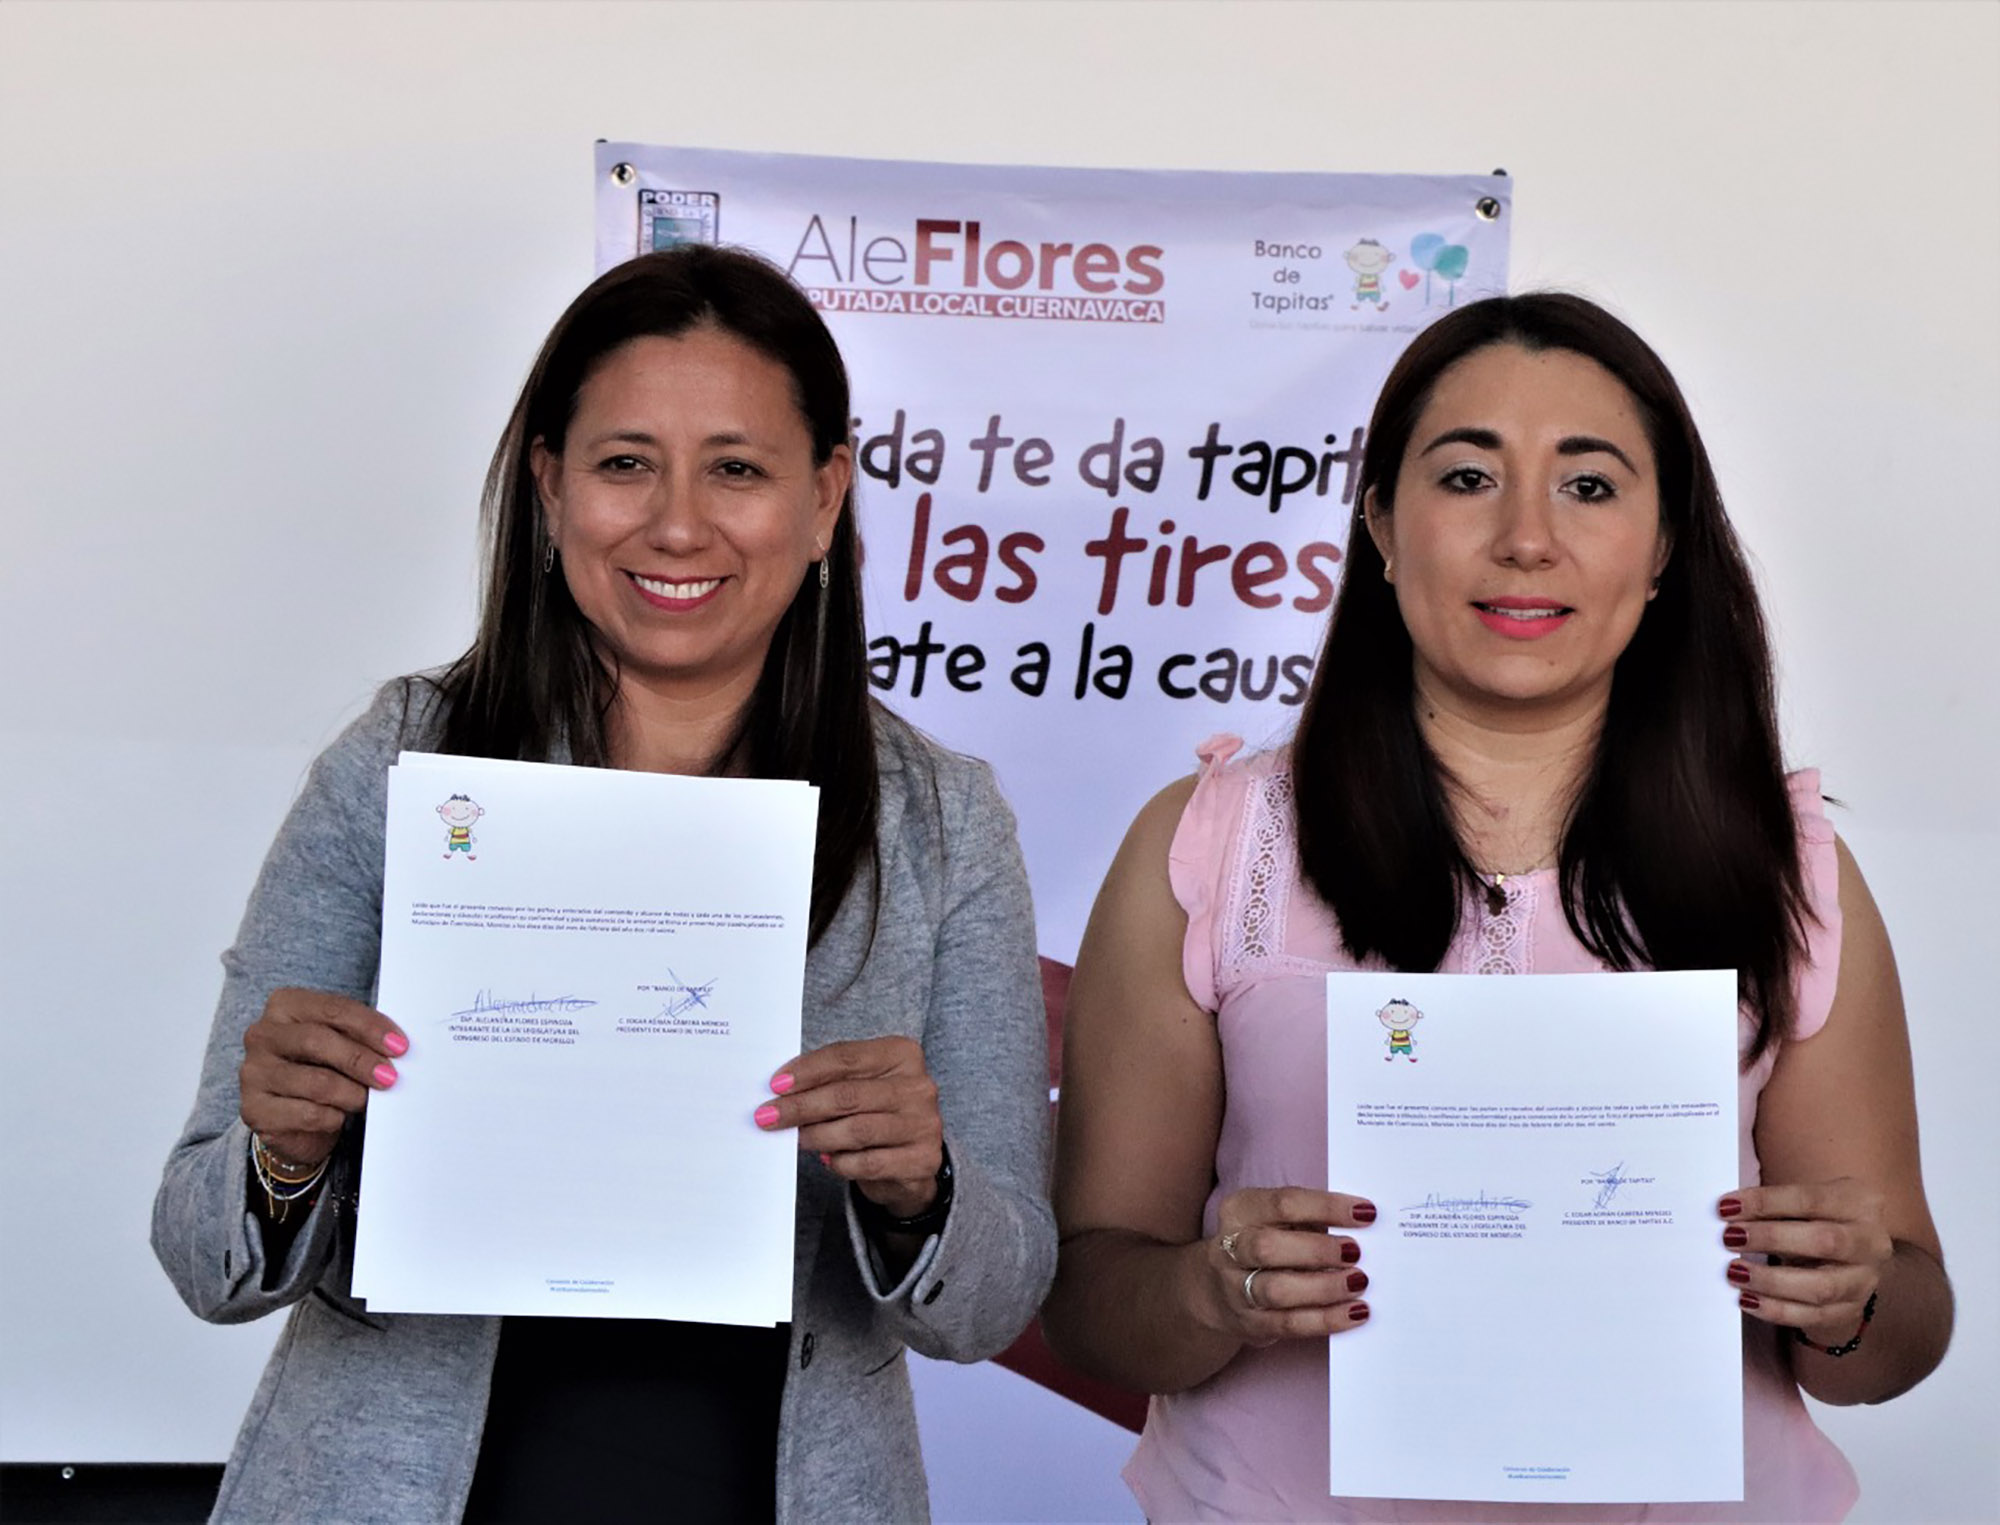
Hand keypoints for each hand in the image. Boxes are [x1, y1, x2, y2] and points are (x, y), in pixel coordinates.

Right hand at [239, 987, 406, 1169]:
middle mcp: (262, 1034)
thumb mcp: (342, 1044)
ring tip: (364, 1099)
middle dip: (360, 1059)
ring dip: (351, 1093)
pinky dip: (333, 1117)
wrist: (294, 1118)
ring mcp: (252, 1072)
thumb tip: (395, 1047)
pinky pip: (306, 1113)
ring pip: (314, 1081)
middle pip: (317, 1041)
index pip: (333, 1009)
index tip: (399, 1045)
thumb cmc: (322, 1069)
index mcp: (285, 1005)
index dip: (370, 1027)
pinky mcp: (253, 1109)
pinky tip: (339, 1116)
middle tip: (389, 1076)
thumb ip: (360, 1037)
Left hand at [755, 1037, 942, 1217]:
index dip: (807, 1071)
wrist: (912, 1159)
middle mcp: (918, 1087)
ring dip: (817, 1136)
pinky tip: (828, 1158)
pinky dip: (839, 1162)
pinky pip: (867, 1163)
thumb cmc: (877, 1113)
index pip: (846, 1058)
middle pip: (848, 1095)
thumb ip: (831, 1081)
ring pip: (856, 1130)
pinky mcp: (921, 1160)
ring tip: (797, 1139)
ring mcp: (924, 1124)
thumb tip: (782, 1091)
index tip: (775, 1085)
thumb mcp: (860, 1084)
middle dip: (801, 1106)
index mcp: (903, 1055)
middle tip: (769, 1116)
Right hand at [1198, 1187, 1374, 1345]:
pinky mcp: (1251, 1324)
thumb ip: (1310, 1218)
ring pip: (1277, 1290)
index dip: (1326, 1207)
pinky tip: (1355, 1313)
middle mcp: (1229, 1249)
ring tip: (1359, 1282)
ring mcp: (1235, 1289)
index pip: (1283, 1203)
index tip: (1365, 1212)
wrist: (1215, 1290)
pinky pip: (1289, 1324)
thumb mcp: (1275, 1221)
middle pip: (1268, 1248)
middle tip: (1356, 1252)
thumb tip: (1363, 1223)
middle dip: (1317, 1250)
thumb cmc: (1262, 1245)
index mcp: (1239, 1210)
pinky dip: (1326, 1319)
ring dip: (1324, 1287)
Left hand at [1720, 1179, 1892, 1346]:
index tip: (1727, 1206)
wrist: (1859, 1246)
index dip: (1766, 1203)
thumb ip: (1776, 1204)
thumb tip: (1728, 1213)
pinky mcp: (1852, 1309)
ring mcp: (1864, 1280)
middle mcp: (1870, 1243)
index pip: (1809, 1200)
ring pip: (1821, 1287)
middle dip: (1771, 1239)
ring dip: (1771, 1281)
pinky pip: (1814, 1316)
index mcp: (1859, 1203)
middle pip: (1824, 1242)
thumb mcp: (1810, 1197)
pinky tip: (1748, 1300)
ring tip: (1734, 1273)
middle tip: (1730, 1237)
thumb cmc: (1823, 1215)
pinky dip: (1777, 1311)